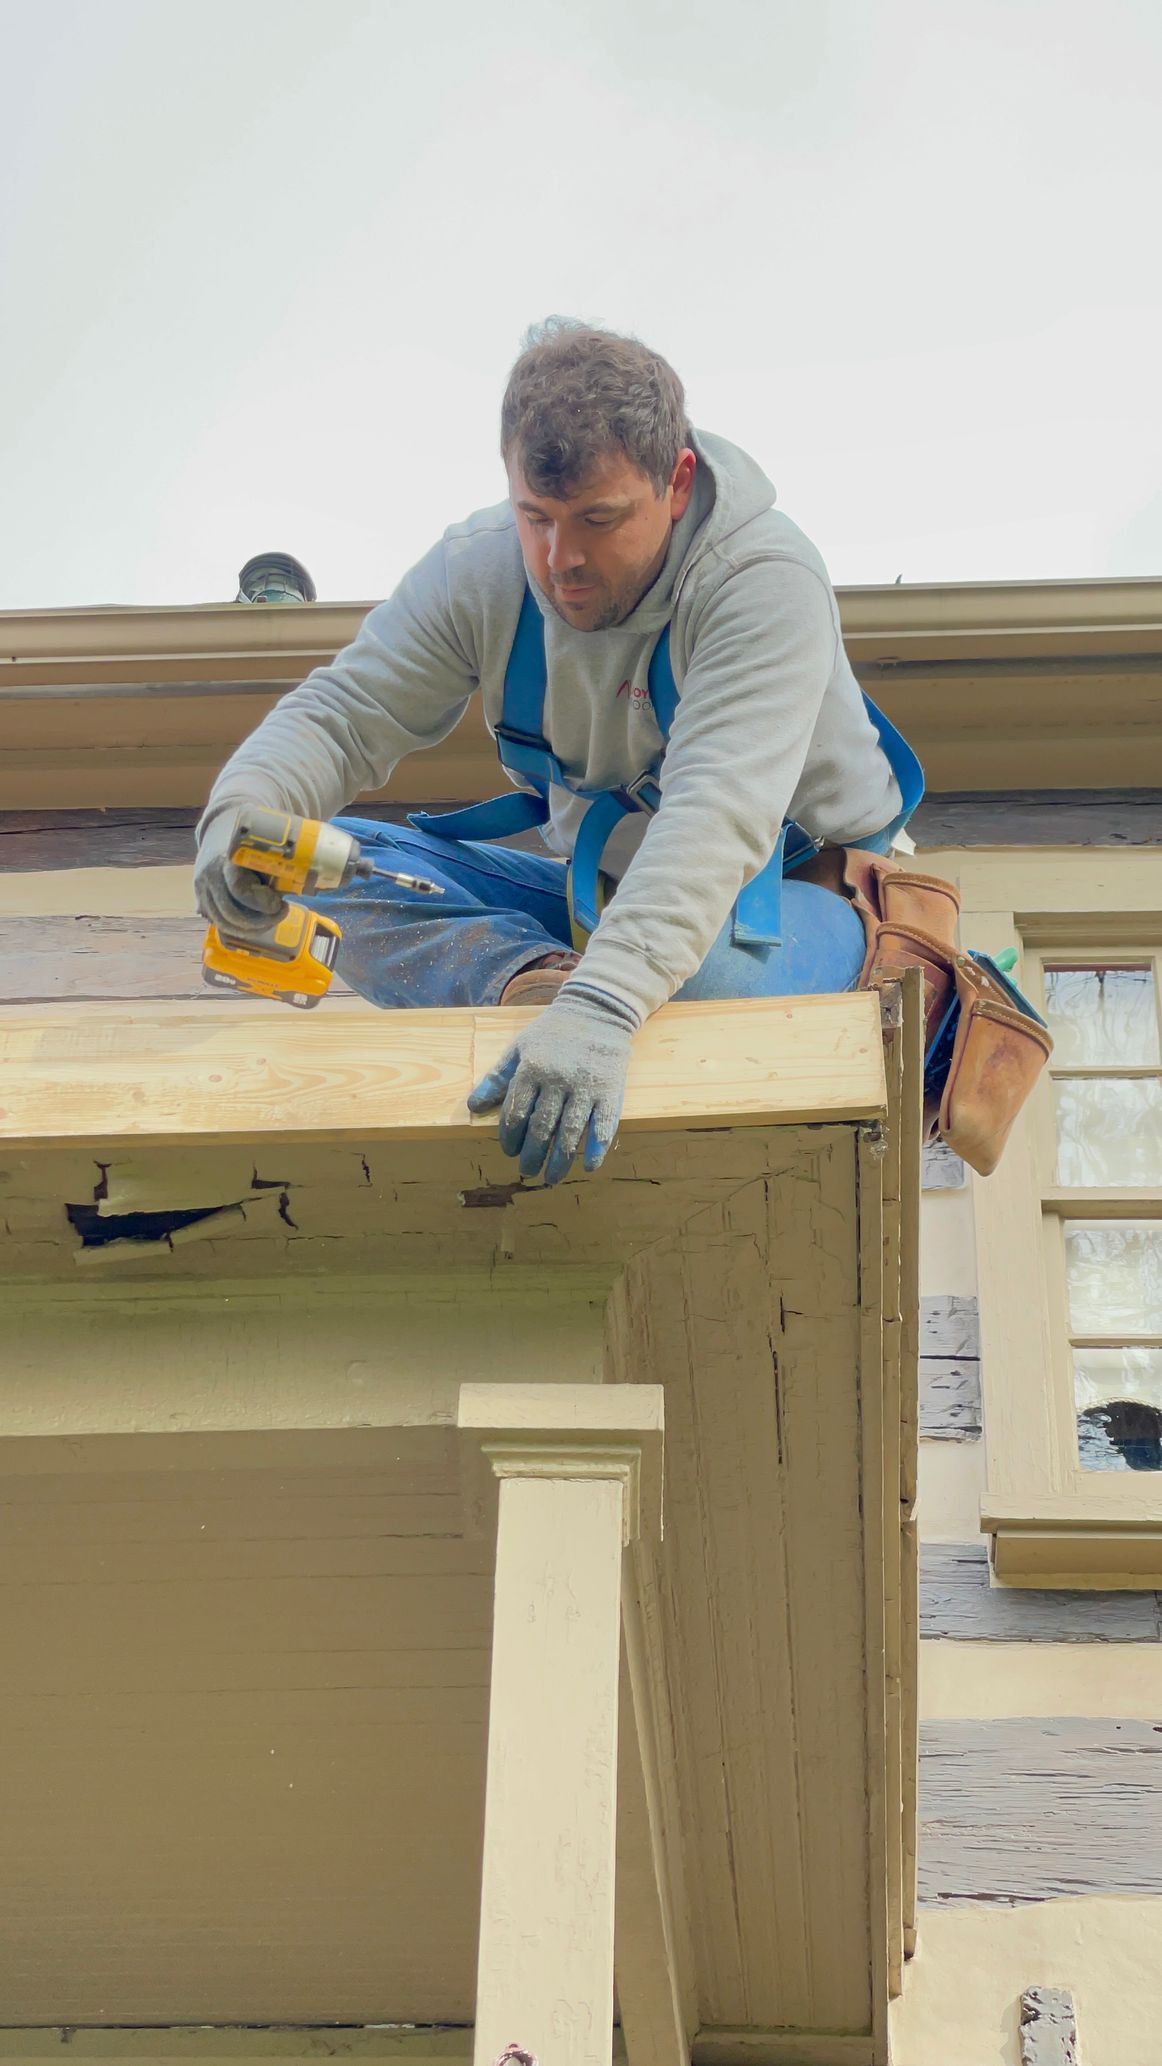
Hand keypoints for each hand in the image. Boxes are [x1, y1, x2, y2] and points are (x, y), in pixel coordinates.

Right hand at [194, 806, 287, 936]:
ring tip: (270, 919)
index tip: (279, 903)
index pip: (240, 890)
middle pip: (231, 914)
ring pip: (223, 924)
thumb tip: (312, 876)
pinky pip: (219, 926)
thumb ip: (279, 861)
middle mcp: (209, 877)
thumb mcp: (265, 846)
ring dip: (251, 930)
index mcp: (227, 860)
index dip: (262, 902)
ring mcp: (202, 892)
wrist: (221, 834)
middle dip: (260, 921)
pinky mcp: (202, 902)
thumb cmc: (250, 842)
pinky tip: (256, 926)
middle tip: (280, 913)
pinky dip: (239, 931)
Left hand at [467, 981, 639, 1185]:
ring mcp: (585, 1088)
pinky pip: (603, 1127)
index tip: (509, 1151)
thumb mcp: (520, 1047)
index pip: (515, 1113)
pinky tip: (590, 1166)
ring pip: (569, 1134)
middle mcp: (557, 1081)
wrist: (598, 1011)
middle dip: (532, 1155)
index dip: (509, 1137)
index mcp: (531, 1070)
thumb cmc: (554, 1032)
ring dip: (560, 1161)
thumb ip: (498, 1077)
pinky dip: (596, 1149)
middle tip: (527, 1171)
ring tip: (552, 1178)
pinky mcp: (610, 1092)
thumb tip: (473, 1105)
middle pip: (540, 1129)